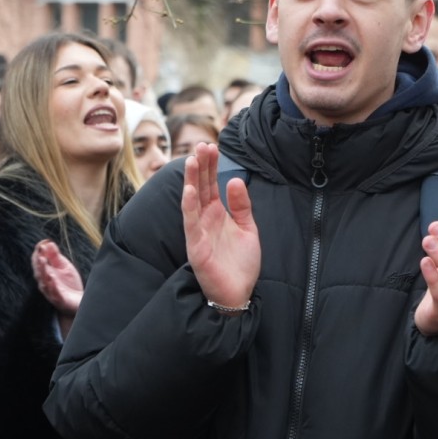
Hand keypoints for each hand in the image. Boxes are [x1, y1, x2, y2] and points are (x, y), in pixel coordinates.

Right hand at [32, 239, 83, 314]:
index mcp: (46, 273)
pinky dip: (52, 286)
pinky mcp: (58, 300)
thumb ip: (56, 256)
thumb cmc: (69, 284)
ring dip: (43, 271)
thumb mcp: (64, 267)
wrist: (78, 303)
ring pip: (44, 281)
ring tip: (43, 261)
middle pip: (39, 271)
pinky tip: (51, 278)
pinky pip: (54, 293)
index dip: (39, 253)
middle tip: (39, 251)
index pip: (39, 262)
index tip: (41, 243)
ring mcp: (51, 292)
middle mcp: (46, 282)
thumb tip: (48, 243)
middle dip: (39, 261)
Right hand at [181, 143, 259, 309]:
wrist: (239, 293)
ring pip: (192, 202)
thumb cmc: (240, 263)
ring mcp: (198, 232)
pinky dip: (189, 207)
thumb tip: (236, 179)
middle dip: (201, 166)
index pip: (212, 184)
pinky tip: (190, 191)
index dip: (212, 165)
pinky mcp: (196, 247)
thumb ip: (241, 205)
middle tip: (202, 145)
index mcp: (217, 213)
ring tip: (193, 160)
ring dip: (192, 181)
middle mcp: (205, 220)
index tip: (212, 145)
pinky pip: (191, 224)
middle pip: (201, 187)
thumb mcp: (247, 228)